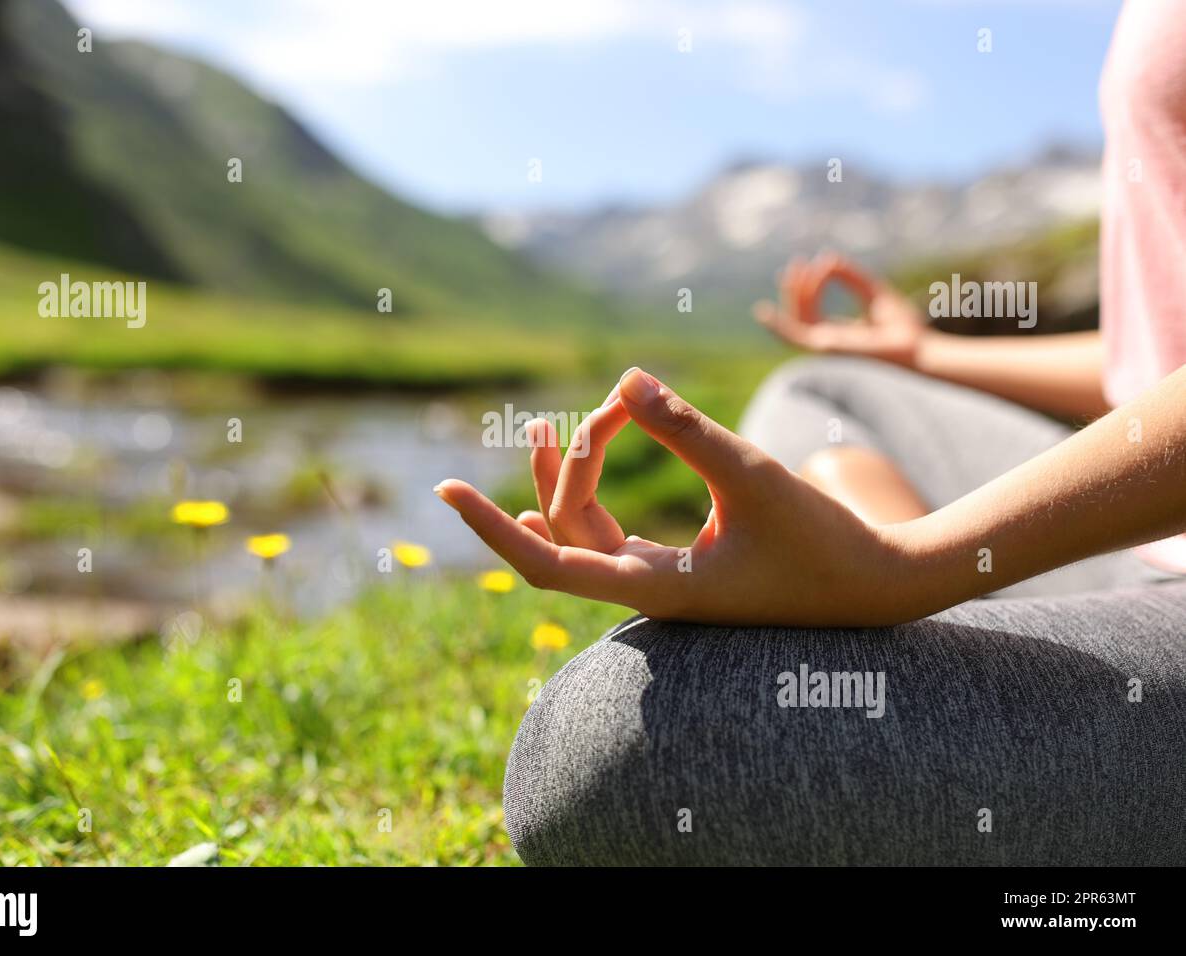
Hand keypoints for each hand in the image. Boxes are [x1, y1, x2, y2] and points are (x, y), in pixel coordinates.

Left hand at [434, 368, 923, 626]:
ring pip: (583, 532)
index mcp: (654, 586)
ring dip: (565, 478)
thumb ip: (685, 428)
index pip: (545, 564)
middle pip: (562, 532)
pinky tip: (575, 461)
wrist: (877, 586)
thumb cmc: (823, 541)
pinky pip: (610, 532)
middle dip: (556, 469)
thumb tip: (623, 377)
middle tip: (576, 413)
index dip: (489, 531)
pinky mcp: (678, 566)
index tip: (444, 492)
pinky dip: (591, 493)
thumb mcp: (751, 475)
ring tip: (545, 423)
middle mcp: (645, 589)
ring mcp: (658, 580)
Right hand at [755, 252, 926, 366]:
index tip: (819, 261)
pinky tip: (764, 312)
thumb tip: (828, 258)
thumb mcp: (875, 293)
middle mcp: (828, 342)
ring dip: (795, 293)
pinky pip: (796, 334)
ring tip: (797, 267)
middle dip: (796, 288)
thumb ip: (852, 278)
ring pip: (797, 319)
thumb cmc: (904, 329)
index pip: (812, 311)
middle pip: (801, 314)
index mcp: (839, 333)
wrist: (919, 349)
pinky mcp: (826, 349)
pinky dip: (778, 324)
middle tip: (797, 262)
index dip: (810, 286)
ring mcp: (825, 348)